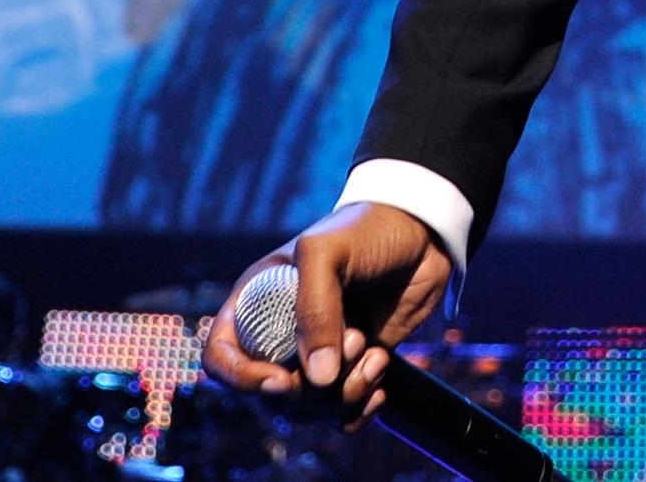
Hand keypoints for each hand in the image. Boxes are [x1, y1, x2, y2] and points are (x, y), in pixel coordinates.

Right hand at [202, 201, 453, 429]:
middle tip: (356, 338)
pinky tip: (382, 368)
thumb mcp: (327, 252)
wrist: (425, 234)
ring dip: (345, 391)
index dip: (242, 378)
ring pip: (308, 409)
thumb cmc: (368, 230)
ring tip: (374, 349)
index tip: (283, 380)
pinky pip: (341, 416)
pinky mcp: (352, 369)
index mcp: (257, 303)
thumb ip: (315, 309)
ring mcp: (317, 355)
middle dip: (312, 386)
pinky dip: (361, 408)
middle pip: (268, 395)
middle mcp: (281, 335)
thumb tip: (318, 378)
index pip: (220, 357)